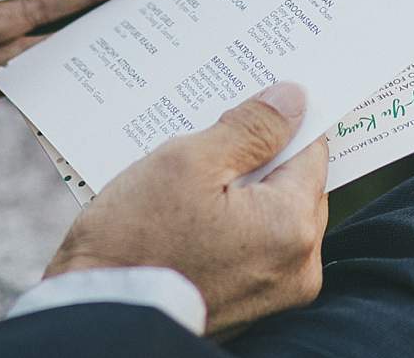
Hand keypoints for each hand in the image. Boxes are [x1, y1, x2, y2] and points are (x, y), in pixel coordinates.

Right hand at [47, 82, 329, 335]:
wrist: (102, 313)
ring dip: (242, 190)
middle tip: (213, 141)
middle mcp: (297, 266)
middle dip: (260, 158)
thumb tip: (293, 99)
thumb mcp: (189, 162)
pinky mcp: (249, 304)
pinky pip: (254, 244)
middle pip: (295, 184)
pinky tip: (192, 209)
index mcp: (292, 226)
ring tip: (195, 177)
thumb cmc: (134, 242)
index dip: (281, 122)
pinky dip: (233, 222)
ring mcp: (275, 292)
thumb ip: (251, 128)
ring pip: (273, 214)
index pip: (312, 151)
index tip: (251, 107)